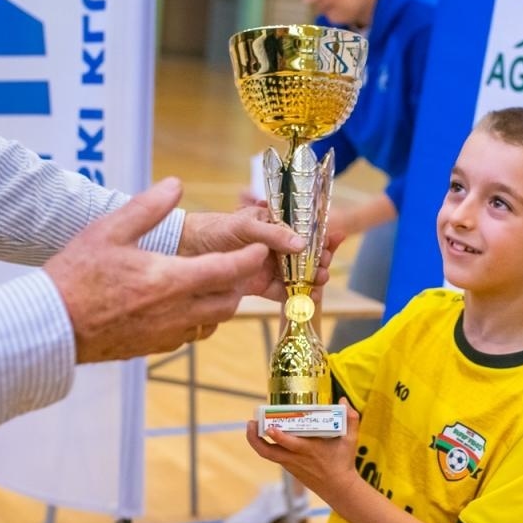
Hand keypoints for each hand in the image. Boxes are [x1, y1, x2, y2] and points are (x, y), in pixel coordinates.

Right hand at [44, 179, 267, 362]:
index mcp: (170, 280)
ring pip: (212, 322)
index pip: (228, 270)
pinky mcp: (153, 348)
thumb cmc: (75, 275)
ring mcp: (166, 335)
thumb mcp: (109, 230)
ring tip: (211, 281)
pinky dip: (197, 319)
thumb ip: (148, 207)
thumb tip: (177, 184)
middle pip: (229, 302)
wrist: (50, 325)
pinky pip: (190, 335)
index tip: (260, 248)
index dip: (250, 258)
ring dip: (219, 303)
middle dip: (238, 282)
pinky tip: (182, 303)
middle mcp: (176, 312)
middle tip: (236, 264)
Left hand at [179, 204, 329, 300]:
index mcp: (274, 224)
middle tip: (326, 263)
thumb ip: (274, 234)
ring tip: (321, 279)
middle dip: (320, 258)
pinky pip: (284, 292)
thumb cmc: (215, 228)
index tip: (336, 236)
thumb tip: (302, 244)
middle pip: (306, 254)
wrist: (187, 250)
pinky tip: (310, 298)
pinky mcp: (259, 285)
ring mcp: (269, 266)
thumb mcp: (245, 224)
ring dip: (313, 277)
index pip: (305, 227)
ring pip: (299, 274)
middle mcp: (275, 246)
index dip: (321, 232)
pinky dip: (298, 297)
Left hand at [244, 401, 360, 503]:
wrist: (338, 488)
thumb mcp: (350, 440)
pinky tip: (264, 434)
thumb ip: (350, 419)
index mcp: (310, 450)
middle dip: (255, 439)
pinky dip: (266, 445)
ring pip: (267, 454)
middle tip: (250, 423)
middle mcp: (296, 458)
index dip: (278, 436)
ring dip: (256, 441)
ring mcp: (290, 464)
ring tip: (252, 426)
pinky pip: (273, 456)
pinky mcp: (289, 468)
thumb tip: (343, 399)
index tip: (270, 427)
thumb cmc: (343, 462)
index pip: (290, 444)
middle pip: (268, 452)